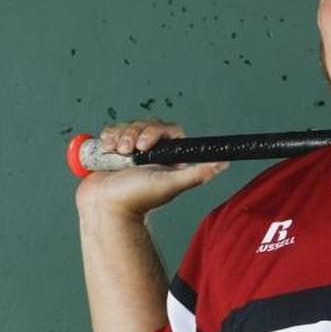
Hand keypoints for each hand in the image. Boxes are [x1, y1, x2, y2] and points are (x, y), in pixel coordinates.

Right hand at [74, 118, 226, 219]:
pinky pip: (113, 130)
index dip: (155, 131)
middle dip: (134, 134)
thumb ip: (197, 174)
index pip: (168, 129)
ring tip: (117, 154)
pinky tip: (107, 150)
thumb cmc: (138, 198)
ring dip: (120, 136)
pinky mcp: (114, 150)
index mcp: (168, 156)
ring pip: (129, 125)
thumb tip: (224, 162)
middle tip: (129, 152)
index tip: (145, 145)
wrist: (106, 208)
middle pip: (146, 124)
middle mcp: (151, 152)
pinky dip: (108, 137)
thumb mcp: (170, 184)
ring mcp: (131, 150)